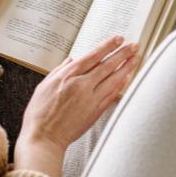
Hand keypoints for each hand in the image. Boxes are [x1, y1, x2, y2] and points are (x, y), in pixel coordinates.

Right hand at [17, 35, 139, 154]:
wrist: (44, 137)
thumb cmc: (40, 114)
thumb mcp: (44, 86)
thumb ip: (58, 71)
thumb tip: (70, 60)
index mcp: (68, 76)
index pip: (93, 56)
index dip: (108, 46)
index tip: (118, 39)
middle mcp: (81, 85)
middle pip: (107, 65)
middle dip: (122, 53)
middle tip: (133, 46)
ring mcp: (90, 99)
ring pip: (113, 79)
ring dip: (126, 67)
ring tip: (135, 59)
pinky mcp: (95, 111)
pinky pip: (112, 95)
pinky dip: (121, 85)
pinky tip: (127, 79)